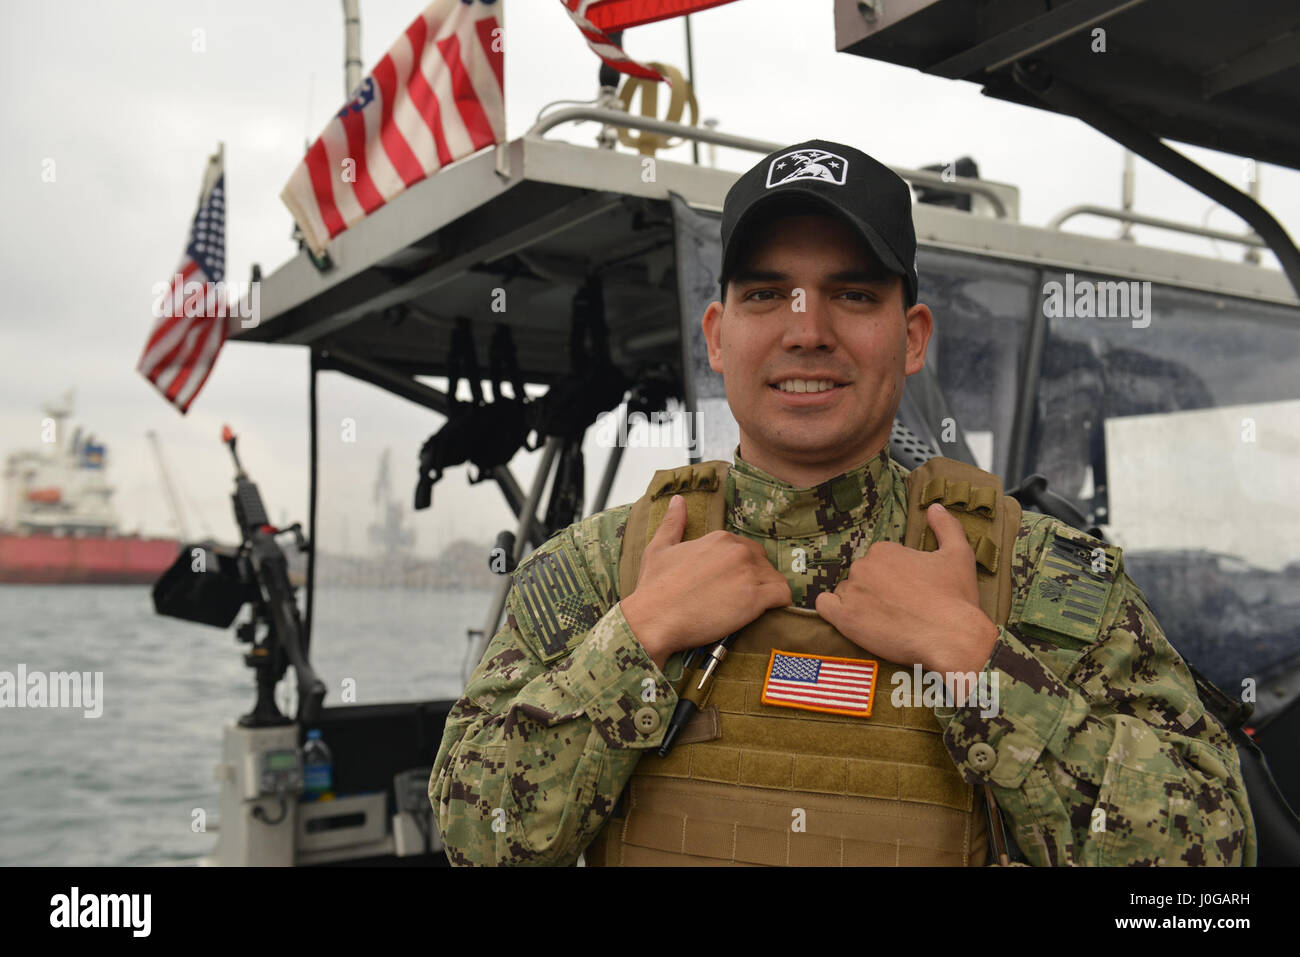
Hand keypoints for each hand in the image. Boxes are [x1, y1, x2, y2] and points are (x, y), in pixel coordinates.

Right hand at [622, 495, 791, 670]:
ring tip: (748, 607)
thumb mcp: (659, 547)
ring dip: (766, 592)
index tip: (727, 583)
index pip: (745, 548)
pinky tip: (766, 610)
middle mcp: (738, 551)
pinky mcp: (756, 599)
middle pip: (762, 562)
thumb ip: (673, 522)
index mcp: (720, 538)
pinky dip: (779, 602)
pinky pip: (783, 595)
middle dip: (753, 578)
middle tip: (737, 597)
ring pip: (774, 578)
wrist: (654, 618)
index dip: (738, 567)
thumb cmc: (654, 587)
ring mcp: (748, 574)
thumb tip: (678, 500)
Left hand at [814, 503, 998, 681]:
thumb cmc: (956, 598)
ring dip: (858, 603)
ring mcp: (851, 592)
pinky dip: (834, 611)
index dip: (893, 577)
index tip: (908, 591)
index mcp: (884, 550)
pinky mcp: (844, 618)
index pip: (878, 561)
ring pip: (845, 592)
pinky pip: (824, 607)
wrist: (952, 638)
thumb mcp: (959, 554)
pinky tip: (851, 619)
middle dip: (875, 589)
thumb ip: (946, 526)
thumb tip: (935, 507)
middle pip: (861, 576)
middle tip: (898, 608)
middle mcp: (863, 566)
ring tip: (882, 620)